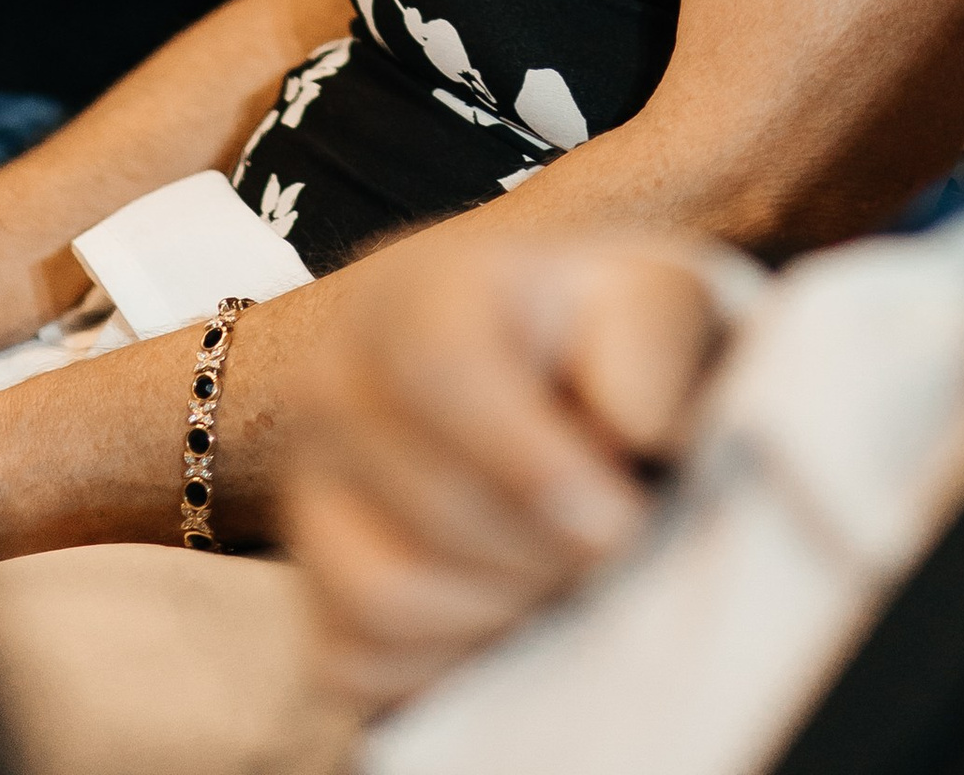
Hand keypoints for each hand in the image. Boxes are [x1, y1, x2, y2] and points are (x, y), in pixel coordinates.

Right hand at [277, 220, 732, 715]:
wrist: (556, 389)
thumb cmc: (605, 346)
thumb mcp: (653, 302)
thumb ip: (654, 341)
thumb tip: (630, 425)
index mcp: (413, 296)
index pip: (438, 370)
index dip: (533, 463)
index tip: (618, 513)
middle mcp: (334, 383)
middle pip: (434, 506)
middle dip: (550, 550)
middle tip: (615, 543)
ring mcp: (308, 494)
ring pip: (385, 595)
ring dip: (503, 612)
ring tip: (560, 572)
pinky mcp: (309, 594)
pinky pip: (358, 664)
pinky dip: (448, 668)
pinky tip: (505, 612)